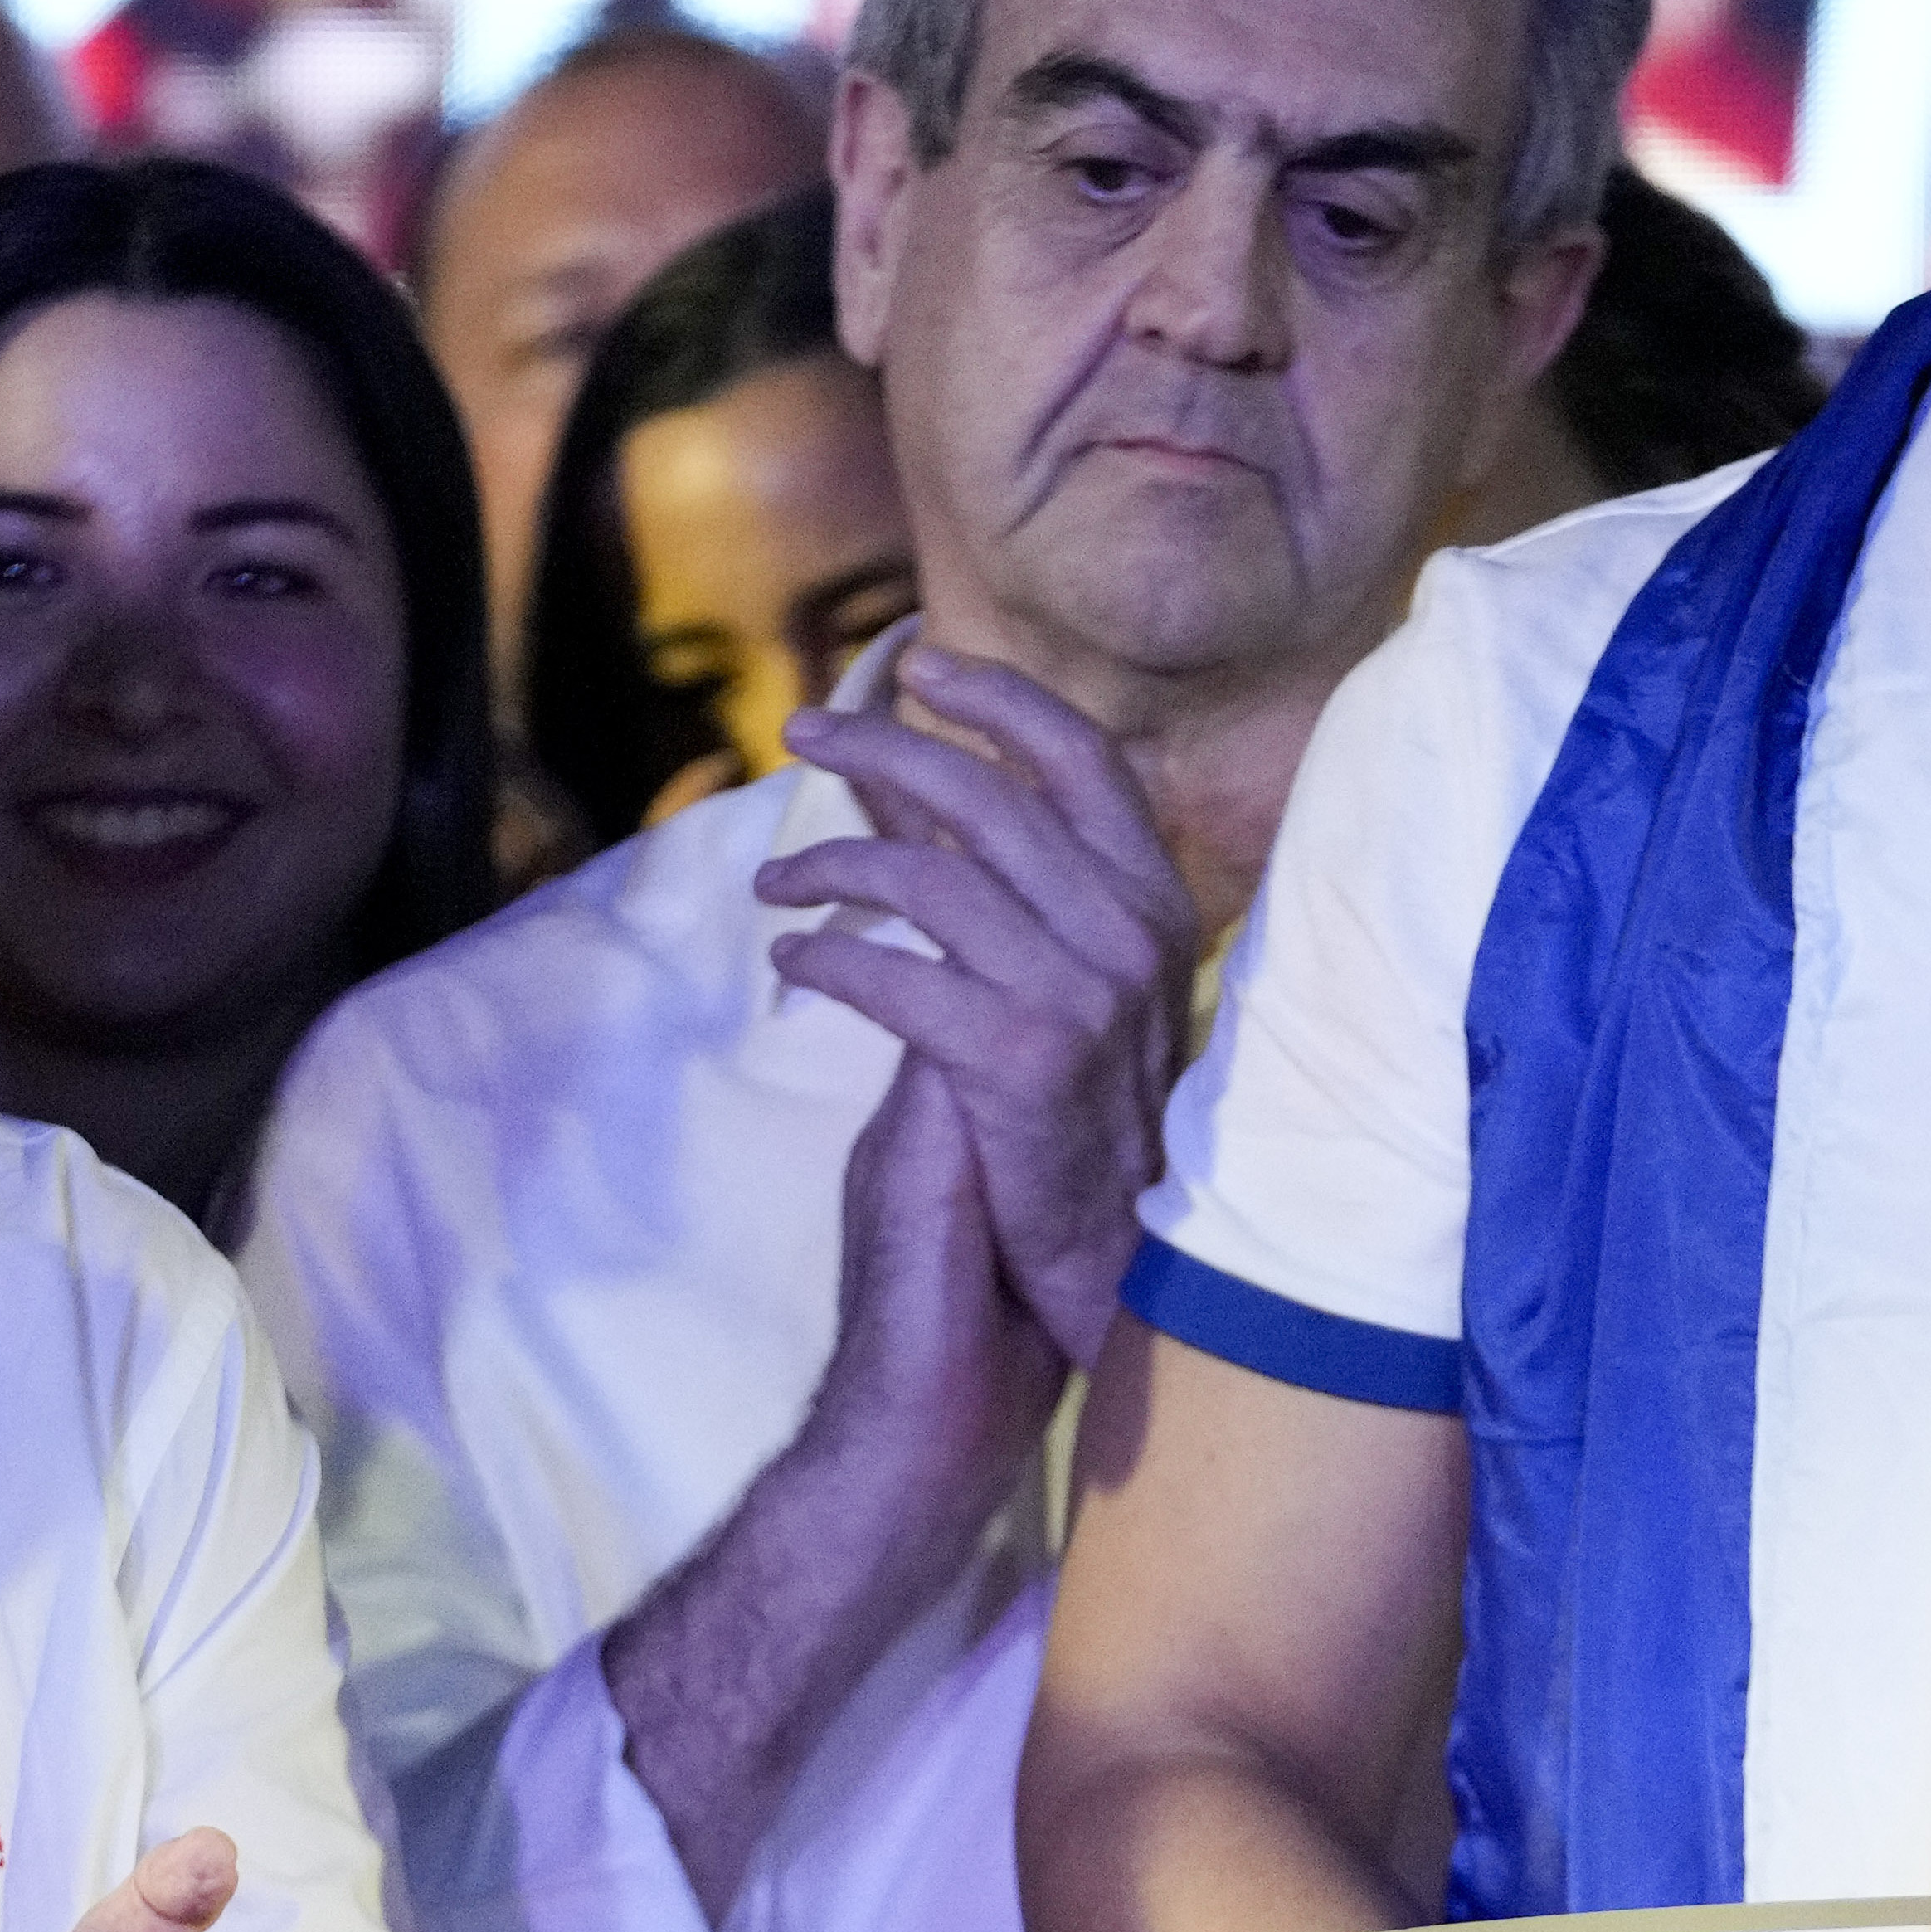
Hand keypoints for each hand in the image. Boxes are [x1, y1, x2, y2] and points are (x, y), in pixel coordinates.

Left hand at [759, 632, 1193, 1372]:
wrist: (1103, 1264)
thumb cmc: (1069, 1115)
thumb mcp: (1051, 973)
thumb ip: (981, 873)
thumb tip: (899, 781)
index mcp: (1154, 904)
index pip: (1082, 759)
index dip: (998, 700)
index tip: (918, 666)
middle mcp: (1129, 937)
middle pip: (984, 796)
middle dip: (878, 750)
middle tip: (801, 735)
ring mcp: (1080, 996)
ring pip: (925, 878)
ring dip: (828, 866)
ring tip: (776, 884)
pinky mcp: (1018, 1059)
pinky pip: (891, 975)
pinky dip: (824, 957)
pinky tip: (792, 961)